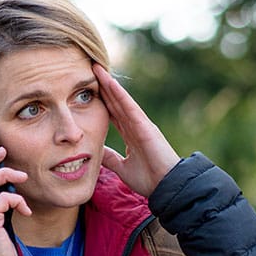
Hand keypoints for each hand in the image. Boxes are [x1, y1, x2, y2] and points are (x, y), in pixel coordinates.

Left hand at [95, 64, 179, 197]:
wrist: (167, 187)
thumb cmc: (150, 179)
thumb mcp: (123, 168)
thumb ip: (111, 158)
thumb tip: (96, 151)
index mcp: (131, 135)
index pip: (113, 113)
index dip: (102, 101)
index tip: (88, 89)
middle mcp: (136, 126)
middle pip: (116, 102)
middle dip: (103, 87)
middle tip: (90, 70)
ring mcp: (141, 124)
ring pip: (121, 100)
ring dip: (109, 84)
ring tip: (96, 69)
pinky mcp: (145, 126)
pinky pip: (130, 107)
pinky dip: (120, 94)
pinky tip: (110, 82)